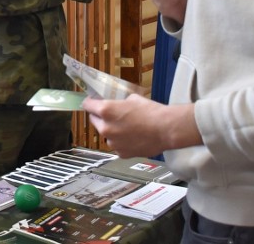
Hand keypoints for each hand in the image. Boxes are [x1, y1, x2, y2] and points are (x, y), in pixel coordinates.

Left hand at [82, 94, 200, 157]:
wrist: (166, 129)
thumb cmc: (151, 111)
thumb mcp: (132, 99)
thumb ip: (119, 103)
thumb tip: (116, 105)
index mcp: (106, 111)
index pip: (88, 105)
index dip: (90, 103)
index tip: (92, 102)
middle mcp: (106, 128)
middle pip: (94, 120)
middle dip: (100, 117)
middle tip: (112, 115)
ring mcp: (113, 142)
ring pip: (106, 134)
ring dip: (111, 130)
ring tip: (127, 127)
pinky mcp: (121, 153)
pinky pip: (116, 145)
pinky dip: (121, 142)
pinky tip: (133, 137)